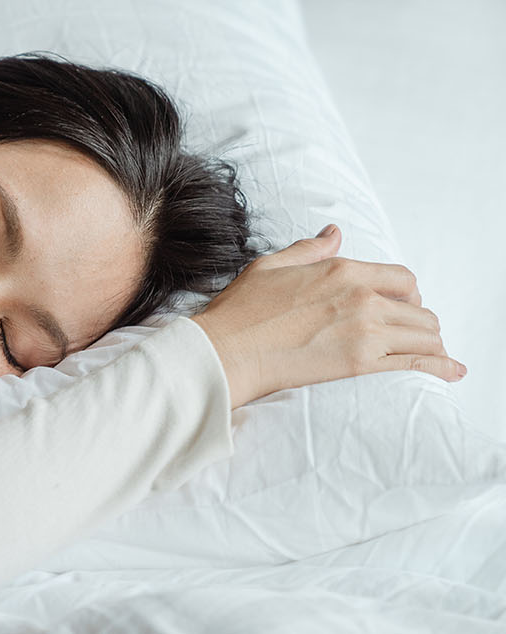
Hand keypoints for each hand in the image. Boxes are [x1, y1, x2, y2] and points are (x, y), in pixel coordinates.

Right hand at [190, 224, 464, 408]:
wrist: (226, 351)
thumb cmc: (240, 312)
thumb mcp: (271, 266)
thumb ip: (309, 250)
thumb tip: (334, 234)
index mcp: (342, 270)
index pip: (402, 278)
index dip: (408, 293)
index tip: (401, 305)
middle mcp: (362, 297)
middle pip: (419, 308)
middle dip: (419, 321)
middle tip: (409, 334)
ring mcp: (365, 331)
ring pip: (424, 335)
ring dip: (429, 344)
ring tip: (430, 354)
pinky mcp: (360, 363)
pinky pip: (415, 362)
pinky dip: (440, 367)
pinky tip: (453, 371)